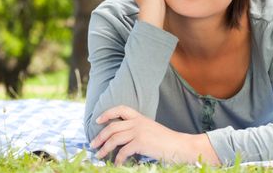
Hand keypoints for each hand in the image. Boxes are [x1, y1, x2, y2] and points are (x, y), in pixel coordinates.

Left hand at [90, 106, 219, 165]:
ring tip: (99, 155)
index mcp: (140, 117)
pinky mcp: (141, 142)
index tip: (98, 120)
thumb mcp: (151, 130)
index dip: (107, 113)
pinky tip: (116, 164)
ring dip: (104, 148)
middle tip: (93, 144)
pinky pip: (122, 151)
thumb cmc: (166, 141)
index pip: (121, 109)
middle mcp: (138, 122)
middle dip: (100, 136)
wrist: (179, 145)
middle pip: (112, 126)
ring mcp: (139, 131)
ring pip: (114, 138)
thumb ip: (138, 130)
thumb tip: (122, 138)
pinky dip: (117, 159)